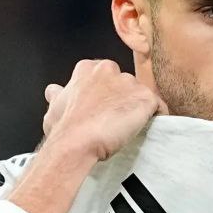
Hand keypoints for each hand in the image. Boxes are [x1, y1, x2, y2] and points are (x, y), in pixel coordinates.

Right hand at [42, 59, 166, 161]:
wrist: (76, 143)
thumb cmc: (64, 129)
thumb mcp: (54, 108)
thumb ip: (58, 96)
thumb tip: (53, 91)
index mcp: (87, 69)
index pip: (105, 76)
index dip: (106, 93)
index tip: (103, 109)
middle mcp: (108, 69)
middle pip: (125, 82)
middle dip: (124, 98)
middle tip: (116, 120)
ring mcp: (128, 82)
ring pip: (140, 94)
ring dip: (138, 108)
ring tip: (130, 127)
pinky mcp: (145, 97)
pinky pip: (158, 106)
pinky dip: (156, 117)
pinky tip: (147, 128)